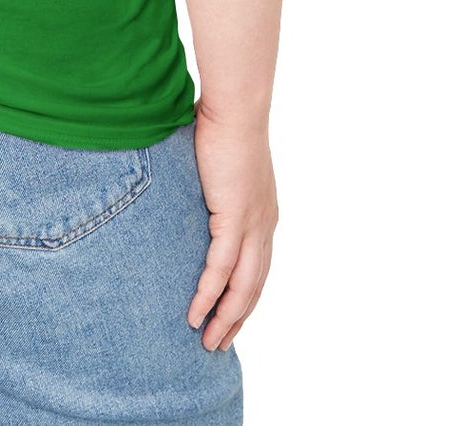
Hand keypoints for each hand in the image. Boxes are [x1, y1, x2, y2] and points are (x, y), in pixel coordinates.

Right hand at [186, 103, 278, 352]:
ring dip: (225, 318)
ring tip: (207, 342)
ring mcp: (252, 225)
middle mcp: (263, 225)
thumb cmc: (222, 123)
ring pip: (242, 287)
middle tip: (219, 344)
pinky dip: (208, 295)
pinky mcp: (233, 219)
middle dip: (236, 319)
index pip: (257, 267)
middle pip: (254, 286)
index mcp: (263, 213)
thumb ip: (209, 183)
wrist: (235, 108)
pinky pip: (221, 268)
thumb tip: (188, 184)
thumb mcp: (218, 163)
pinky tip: (195, 314)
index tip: (229, 318)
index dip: (244, 296)